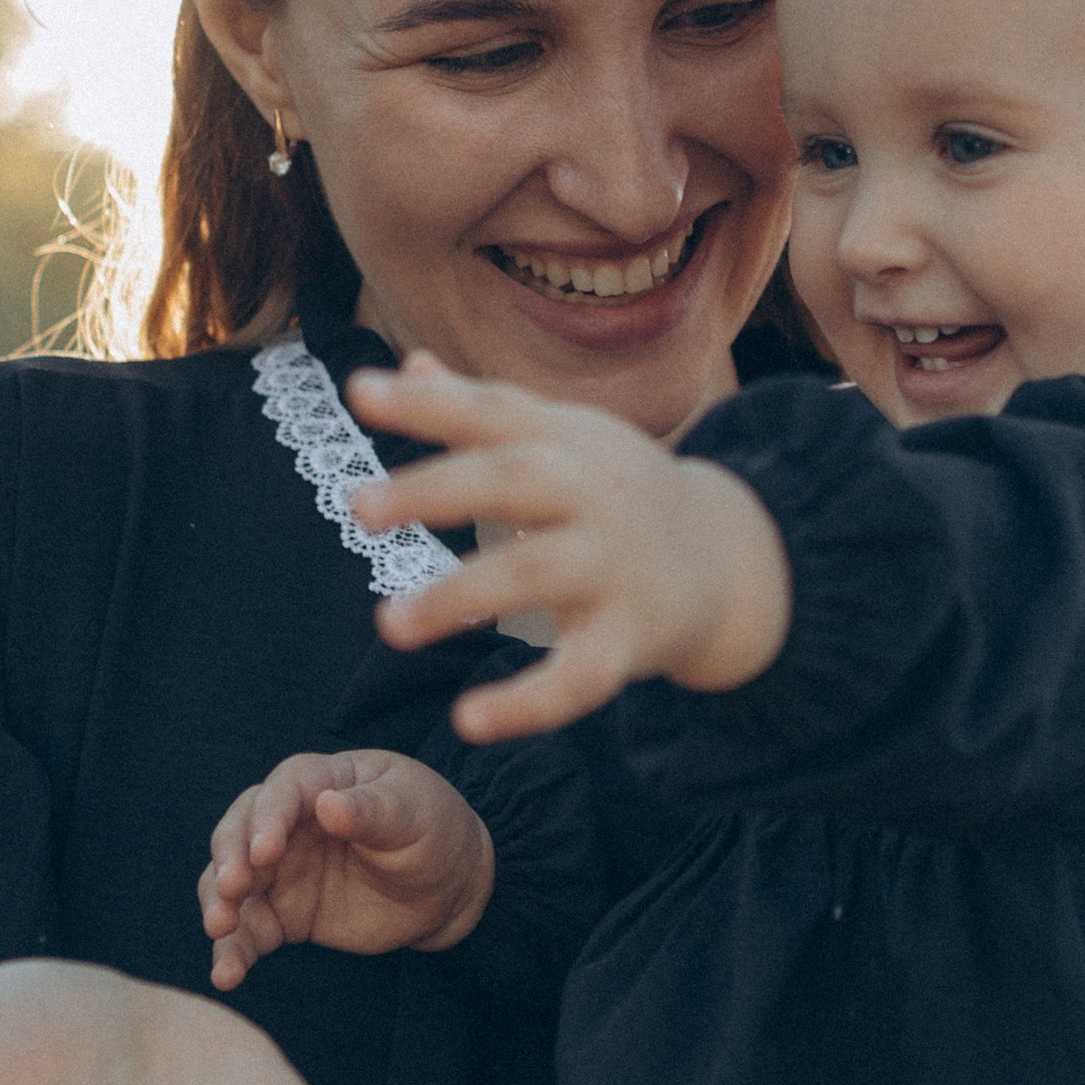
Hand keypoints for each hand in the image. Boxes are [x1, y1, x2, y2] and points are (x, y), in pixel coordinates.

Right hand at [200, 749, 494, 984]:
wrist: (447, 886)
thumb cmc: (431, 830)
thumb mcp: (412, 814)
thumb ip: (370, 811)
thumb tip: (326, 805)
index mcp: (319, 782)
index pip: (281, 793)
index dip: (267, 820)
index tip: (264, 852)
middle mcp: (287, 823)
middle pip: (239, 832)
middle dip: (230, 859)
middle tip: (232, 889)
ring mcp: (280, 870)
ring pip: (230, 881)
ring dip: (219, 903)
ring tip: (219, 929)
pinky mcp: (283, 914)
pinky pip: (248, 931)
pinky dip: (232, 951)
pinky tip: (226, 975)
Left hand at [346, 355, 791, 739]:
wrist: (725, 557)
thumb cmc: (611, 490)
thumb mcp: (560, 438)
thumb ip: (481, 409)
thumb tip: (406, 365)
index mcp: (566, 440)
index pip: (493, 410)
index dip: (428, 402)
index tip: (359, 393)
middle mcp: (592, 495)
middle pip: (513, 480)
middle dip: (437, 490)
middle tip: (359, 506)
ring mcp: (614, 566)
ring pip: (537, 576)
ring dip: (461, 596)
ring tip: (388, 624)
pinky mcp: (630, 640)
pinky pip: (580, 676)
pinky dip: (528, 702)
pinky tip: (468, 720)